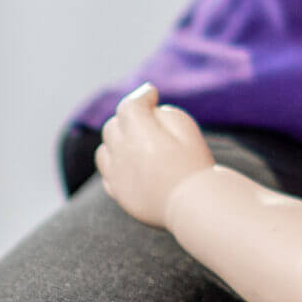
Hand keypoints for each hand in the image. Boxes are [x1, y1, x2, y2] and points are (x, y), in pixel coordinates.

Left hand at [96, 84, 216, 227]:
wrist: (195, 207)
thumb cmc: (197, 167)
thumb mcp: (190, 131)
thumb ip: (168, 115)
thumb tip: (151, 112)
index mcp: (142, 137)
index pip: (129, 106)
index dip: (141, 96)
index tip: (153, 94)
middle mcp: (123, 155)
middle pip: (113, 125)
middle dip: (129, 117)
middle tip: (150, 119)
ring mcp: (117, 176)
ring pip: (104, 148)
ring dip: (117, 140)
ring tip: (138, 143)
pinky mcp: (118, 194)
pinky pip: (107, 172)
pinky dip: (116, 163)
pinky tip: (133, 165)